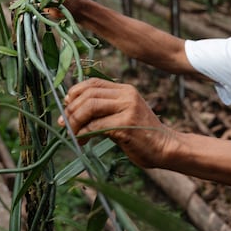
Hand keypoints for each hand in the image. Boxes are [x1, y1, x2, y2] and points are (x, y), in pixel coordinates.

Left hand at [57, 78, 176, 168]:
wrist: (166, 148)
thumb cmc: (142, 136)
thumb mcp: (123, 116)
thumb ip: (104, 110)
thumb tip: (72, 111)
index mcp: (125, 90)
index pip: (92, 83)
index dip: (74, 93)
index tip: (66, 107)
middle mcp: (126, 95)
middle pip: (88, 95)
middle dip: (71, 110)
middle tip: (64, 125)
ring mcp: (128, 108)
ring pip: (89, 107)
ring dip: (75, 122)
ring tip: (73, 134)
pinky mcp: (127, 124)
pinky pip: (96, 125)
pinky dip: (84, 133)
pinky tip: (82, 140)